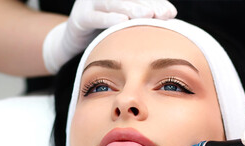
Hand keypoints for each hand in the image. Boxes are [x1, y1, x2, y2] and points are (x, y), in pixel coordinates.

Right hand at [43, 0, 176, 73]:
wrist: (74, 42)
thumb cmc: (104, 32)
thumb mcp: (124, 22)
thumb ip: (142, 16)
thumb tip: (170, 14)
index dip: (155, 2)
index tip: (171, 13)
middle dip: (148, 5)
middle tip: (163, 15)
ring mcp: (89, 3)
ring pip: (113, 3)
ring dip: (131, 8)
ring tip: (147, 15)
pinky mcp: (79, 17)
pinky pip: (96, 17)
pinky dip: (109, 19)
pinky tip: (122, 22)